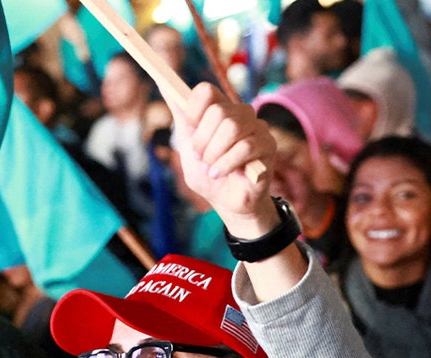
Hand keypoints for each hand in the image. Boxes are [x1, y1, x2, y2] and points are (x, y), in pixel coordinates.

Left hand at [168, 84, 277, 236]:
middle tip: (202, 158)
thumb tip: (162, 82)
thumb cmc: (207, 173)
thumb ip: (180, 115)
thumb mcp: (187, 145)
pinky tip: (220, 173)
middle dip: (203, 141)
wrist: (226, 202)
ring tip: (212, 168)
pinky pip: (246, 147)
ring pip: (232, 128)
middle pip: (218, 111)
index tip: (190, 129)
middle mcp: (240, 114)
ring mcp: (257, 127)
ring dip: (215, 154)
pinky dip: (227, 164)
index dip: (193, 110)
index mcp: (219, 110)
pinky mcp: (268, 145)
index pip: (206, 90)